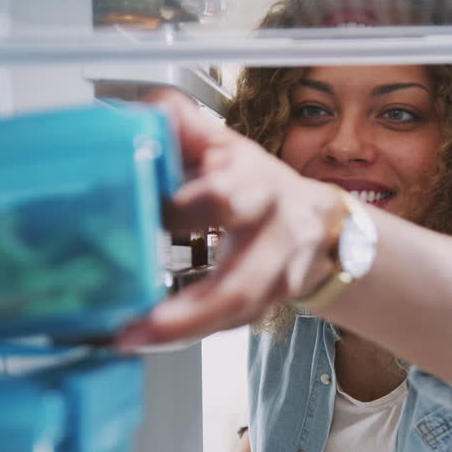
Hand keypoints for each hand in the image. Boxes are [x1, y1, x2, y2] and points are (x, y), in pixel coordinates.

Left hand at [118, 90, 339, 349]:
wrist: (319, 224)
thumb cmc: (260, 184)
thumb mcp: (226, 145)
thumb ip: (186, 126)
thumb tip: (149, 112)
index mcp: (261, 189)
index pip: (223, 201)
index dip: (180, 212)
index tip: (139, 219)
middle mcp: (277, 239)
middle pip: (238, 285)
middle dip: (186, 313)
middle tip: (135, 325)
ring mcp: (278, 281)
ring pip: (235, 315)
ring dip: (181, 333)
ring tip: (132, 339)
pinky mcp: (268, 308)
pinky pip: (227, 327)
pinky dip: (187, 336)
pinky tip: (150, 338)